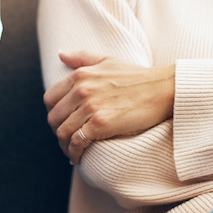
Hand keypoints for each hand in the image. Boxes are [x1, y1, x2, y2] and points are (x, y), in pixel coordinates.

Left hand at [43, 51, 175, 163]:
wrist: (163, 89)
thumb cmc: (137, 76)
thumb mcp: (108, 60)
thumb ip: (82, 58)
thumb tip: (61, 55)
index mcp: (79, 76)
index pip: (49, 99)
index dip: (53, 114)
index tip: (62, 123)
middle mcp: (81, 90)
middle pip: (54, 119)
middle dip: (58, 132)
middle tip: (67, 141)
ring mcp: (90, 107)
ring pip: (63, 133)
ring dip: (65, 146)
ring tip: (72, 152)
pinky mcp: (100, 123)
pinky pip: (77, 142)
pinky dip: (74, 153)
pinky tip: (78, 157)